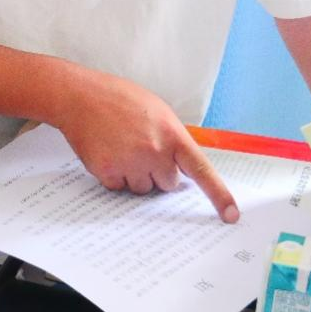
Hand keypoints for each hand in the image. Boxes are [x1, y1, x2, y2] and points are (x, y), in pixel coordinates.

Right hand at [50, 68, 239, 222]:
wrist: (79, 96)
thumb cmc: (117, 98)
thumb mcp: (156, 111)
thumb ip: (171, 138)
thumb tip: (179, 164)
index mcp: (171, 134)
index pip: (202, 170)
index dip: (219, 195)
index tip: (231, 215)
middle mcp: (154, 151)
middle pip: (168, 184)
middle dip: (157, 172)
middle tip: (140, 149)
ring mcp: (130, 163)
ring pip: (142, 189)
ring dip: (134, 175)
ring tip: (120, 147)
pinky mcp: (107, 172)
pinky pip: (118, 188)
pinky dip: (113, 175)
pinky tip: (107, 152)